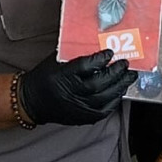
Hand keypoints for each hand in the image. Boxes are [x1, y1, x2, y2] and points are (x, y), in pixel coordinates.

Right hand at [18, 50, 136, 125]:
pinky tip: (120, 91)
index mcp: (61, 75)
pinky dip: (114, 100)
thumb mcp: (54, 60)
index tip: (110, 52)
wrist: (33, 101)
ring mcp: (77, 107)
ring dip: (119, 86)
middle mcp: (70, 93)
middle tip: (125, 64)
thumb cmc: (45, 77)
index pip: (85, 66)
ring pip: (104, 97)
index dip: (100, 59)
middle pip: (98, 83)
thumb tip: (96, 43)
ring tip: (129, 76)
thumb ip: (73, 54)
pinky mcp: (82, 118)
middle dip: (115, 73)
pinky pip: (103, 110)